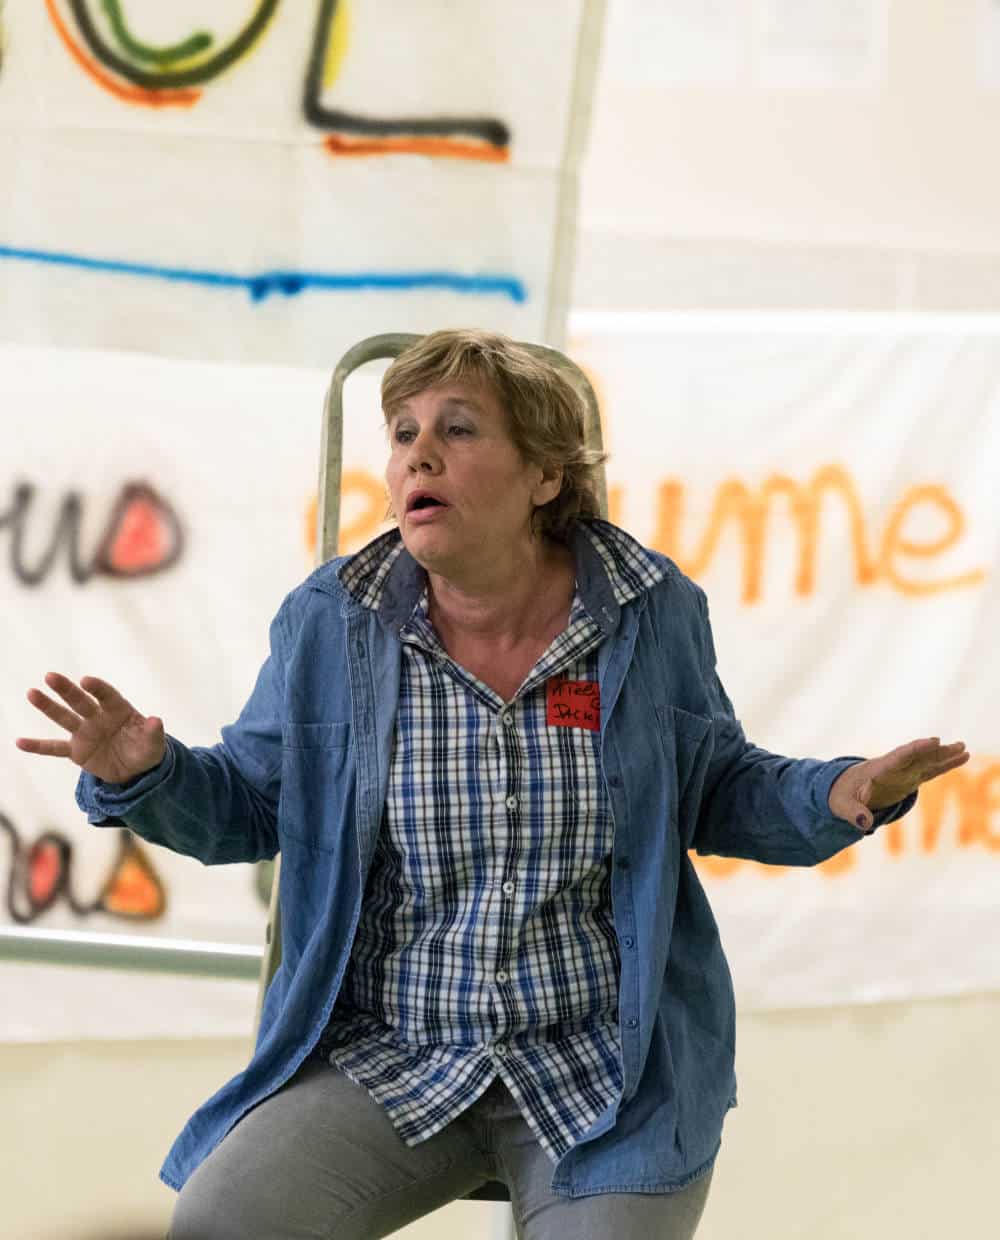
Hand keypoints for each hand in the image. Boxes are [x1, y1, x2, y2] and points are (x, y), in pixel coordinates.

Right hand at [14, 672, 166, 784]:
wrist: (135, 770)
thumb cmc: (146, 750)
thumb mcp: (154, 745)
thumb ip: (153, 733)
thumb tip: (156, 720)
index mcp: (119, 710)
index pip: (107, 695)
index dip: (97, 688)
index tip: (86, 681)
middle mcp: (98, 717)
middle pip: (80, 701)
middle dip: (67, 689)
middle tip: (50, 676)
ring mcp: (85, 732)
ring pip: (64, 718)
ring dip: (48, 706)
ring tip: (32, 693)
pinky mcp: (76, 751)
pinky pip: (54, 748)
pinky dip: (38, 746)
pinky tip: (20, 742)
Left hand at [828, 736, 968, 831]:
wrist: (841, 788)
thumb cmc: (840, 795)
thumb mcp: (841, 805)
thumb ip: (853, 813)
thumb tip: (865, 824)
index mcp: (877, 769)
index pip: (898, 757)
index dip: (916, 749)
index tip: (933, 741)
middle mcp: (893, 767)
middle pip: (917, 756)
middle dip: (935, 751)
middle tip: (956, 744)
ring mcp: (903, 772)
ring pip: (927, 762)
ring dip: (945, 755)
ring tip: (964, 748)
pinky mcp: (909, 778)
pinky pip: (930, 771)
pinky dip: (945, 765)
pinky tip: (962, 758)